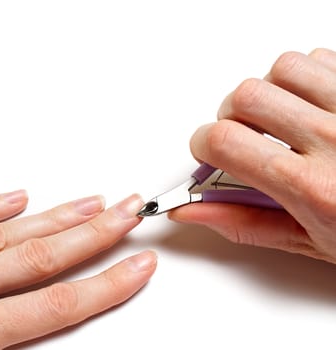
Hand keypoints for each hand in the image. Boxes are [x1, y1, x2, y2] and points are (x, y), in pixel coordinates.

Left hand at [0, 191, 155, 348]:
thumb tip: (19, 345)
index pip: (57, 304)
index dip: (107, 284)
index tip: (136, 265)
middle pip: (42, 257)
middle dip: (95, 232)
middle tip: (128, 211)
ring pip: (5, 232)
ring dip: (54, 216)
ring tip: (90, 200)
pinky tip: (15, 196)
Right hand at [169, 48, 335, 263]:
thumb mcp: (310, 243)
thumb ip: (245, 223)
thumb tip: (194, 212)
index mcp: (313, 187)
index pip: (223, 141)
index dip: (200, 144)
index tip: (207, 154)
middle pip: (245, 97)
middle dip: (229, 118)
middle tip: (242, 140)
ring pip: (282, 69)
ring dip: (268, 92)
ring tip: (279, 120)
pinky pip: (322, 59)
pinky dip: (305, 77)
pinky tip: (311, 105)